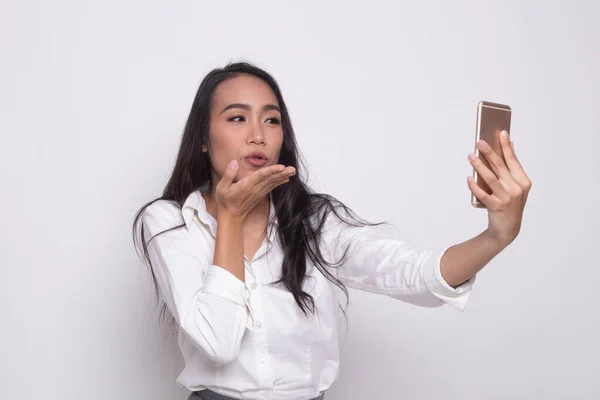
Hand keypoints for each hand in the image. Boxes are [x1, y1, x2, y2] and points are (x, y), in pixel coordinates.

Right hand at [215, 160, 295, 220]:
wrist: (231, 216)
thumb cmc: (225, 201)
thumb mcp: (221, 187)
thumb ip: (228, 174)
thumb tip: (234, 162)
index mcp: (245, 185)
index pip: (260, 176)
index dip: (271, 171)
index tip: (281, 167)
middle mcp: (254, 189)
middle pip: (270, 179)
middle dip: (281, 173)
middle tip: (293, 169)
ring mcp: (258, 193)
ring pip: (272, 183)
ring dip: (283, 176)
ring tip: (292, 171)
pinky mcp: (260, 195)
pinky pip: (271, 187)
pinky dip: (279, 182)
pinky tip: (286, 178)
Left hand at [467, 130, 531, 245]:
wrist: (507, 229)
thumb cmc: (510, 204)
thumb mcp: (516, 187)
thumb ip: (512, 169)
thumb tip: (509, 146)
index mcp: (523, 181)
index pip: (513, 160)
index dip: (507, 146)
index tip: (501, 133)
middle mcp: (516, 188)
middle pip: (500, 166)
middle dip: (489, 152)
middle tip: (479, 142)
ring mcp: (506, 198)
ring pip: (491, 178)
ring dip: (479, 166)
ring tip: (470, 156)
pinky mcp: (496, 207)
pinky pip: (483, 194)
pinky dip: (474, 186)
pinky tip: (468, 178)